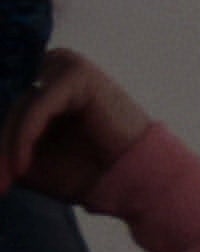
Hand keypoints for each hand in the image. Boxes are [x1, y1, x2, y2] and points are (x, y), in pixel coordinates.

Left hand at [4, 45, 154, 203]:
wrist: (134, 179)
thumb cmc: (88, 171)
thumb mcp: (29, 163)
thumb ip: (3, 153)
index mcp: (47, 86)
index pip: (11, 113)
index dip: (2, 145)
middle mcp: (56, 70)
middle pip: (13, 110)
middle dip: (3, 148)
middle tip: (0, 184)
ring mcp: (68, 68)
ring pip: (21, 108)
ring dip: (11, 144)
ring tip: (15, 175)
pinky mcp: (78, 75)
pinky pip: (38, 107)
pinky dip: (26, 137)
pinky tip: (23, 165)